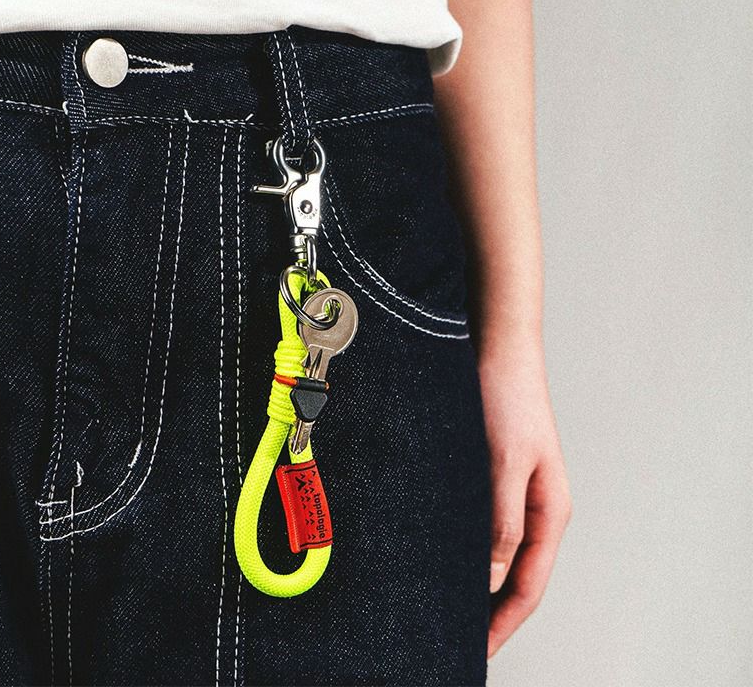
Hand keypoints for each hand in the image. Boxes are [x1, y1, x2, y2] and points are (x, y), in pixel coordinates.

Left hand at [478, 334, 571, 658]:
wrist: (496, 348)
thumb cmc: (507, 397)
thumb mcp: (506, 463)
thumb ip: (503, 521)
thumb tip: (492, 577)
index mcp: (550, 510)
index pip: (528, 584)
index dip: (503, 622)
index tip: (476, 649)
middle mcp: (536, 506)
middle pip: (515, 574)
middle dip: (491, 610)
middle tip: (457, 635)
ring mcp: (515, 491)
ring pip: (499, 550)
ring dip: (478, 579)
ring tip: (448, 604)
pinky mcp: (493, 474)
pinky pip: (485, 524)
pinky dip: (469, 547)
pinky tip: (446, 553)